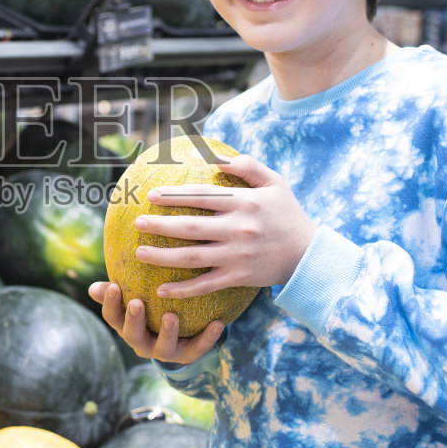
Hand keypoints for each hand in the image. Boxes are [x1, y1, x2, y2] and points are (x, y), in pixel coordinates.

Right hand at [87, 281, 224, 363]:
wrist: (183, 332)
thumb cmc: (153, 305)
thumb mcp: (137, 296)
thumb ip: (119, 290)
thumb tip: (93, 287)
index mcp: (127, 326)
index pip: (112, 317)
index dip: (111, 303)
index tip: (113, 285)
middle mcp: (143, 342)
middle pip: (133, 335)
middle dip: (134, 320)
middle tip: (136, 303)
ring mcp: (165, 351)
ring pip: (163, 348)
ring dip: (167, 333)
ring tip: (171, 316)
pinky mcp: (188, 355)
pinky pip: (198, 348)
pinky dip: (208, 337)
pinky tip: (218, 323)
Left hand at [134, 153, 315, 297]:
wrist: (308, 254)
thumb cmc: (287, 214)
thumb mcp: (275, 182)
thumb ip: (247, 166)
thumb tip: (215, 157)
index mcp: (243, 203)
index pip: (201, 196)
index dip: (174, 195)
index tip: (151, 195)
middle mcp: (238, 229)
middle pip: (191, 228)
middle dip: (161, 225)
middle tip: (138, 222)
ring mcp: (237, 255)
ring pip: (193, 258)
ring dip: (164, 257)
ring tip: (139, 252)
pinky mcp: (238, 277)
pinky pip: (206, 285)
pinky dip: (183, 289)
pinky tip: (161, 290)